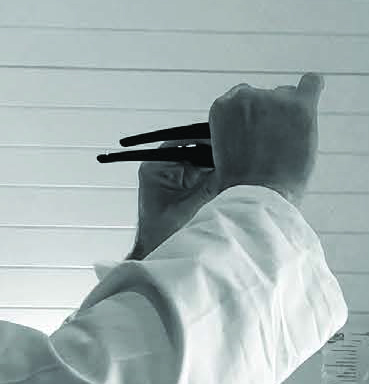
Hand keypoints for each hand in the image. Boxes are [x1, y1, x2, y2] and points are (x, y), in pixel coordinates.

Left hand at [129, 145, 220, 259]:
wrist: (155, 246)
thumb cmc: (160, 230)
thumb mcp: (188, 207)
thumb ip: (208, 188)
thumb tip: (228, 172)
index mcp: (154, 167)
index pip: (180, 141)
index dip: (201, 138)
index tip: (218, 138)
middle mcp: (162, 166)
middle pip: (191, 147)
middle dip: (210, 150)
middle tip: (229, 152)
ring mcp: (172, 172)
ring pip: (198, 157)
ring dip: (212, 161)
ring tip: (229, 163)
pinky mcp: (182, 180)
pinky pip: (199, 169)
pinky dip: (211, 171)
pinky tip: (224, 174)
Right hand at [209, 72, 322, 206]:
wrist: (255, 195)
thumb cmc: (238, 182)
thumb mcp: (218, 153)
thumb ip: (230, 129)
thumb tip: (246, 123)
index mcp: (222, 106)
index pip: (241, 100)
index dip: (248, 119)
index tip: (251, 137)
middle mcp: (246, 96)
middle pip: (264, 96)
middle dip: (268, 116)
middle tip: (268, 145)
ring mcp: (274, 99)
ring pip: (286, 96)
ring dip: (287, 114)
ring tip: (285, 143)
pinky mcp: (299, 106)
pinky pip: (312, 83)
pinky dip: (312, 87)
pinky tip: (310, 98)